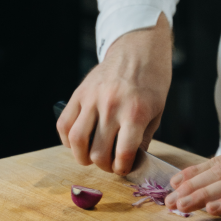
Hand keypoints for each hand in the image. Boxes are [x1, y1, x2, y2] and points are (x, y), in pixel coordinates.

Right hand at [56, 15, 171, 176]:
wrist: (138, 51)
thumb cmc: (151, 83)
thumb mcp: (156, 113)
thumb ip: (142, 139)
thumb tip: (130, 162)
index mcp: (135, 112)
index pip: (123, 152)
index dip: (122, 168)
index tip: (123, 168)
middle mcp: (111, 106)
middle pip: (98, 151)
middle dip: (103, 166)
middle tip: (108, 164)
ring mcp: (92, 99)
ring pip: (76, 139)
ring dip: (81, 156)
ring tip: (89, 158)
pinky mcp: (79, 93)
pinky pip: (64, 123)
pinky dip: (67, 139)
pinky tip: (76, 143)